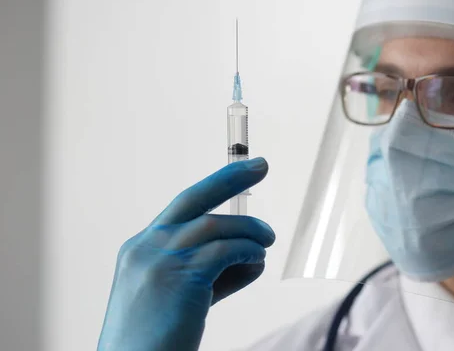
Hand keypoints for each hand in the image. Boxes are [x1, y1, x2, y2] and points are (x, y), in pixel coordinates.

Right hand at [97, 158, 274, 350]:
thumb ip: (212, 274)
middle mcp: (146, 247)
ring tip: (267, 240)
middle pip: (193, 199)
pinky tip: (258, 259)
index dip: (214, 189)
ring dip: (248, 230)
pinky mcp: (179, 277)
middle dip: (230, 178)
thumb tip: (253, 258)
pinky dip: (248, 251)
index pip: (183, 209)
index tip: (241, 175)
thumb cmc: (155, 340)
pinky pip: (224, 251)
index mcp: (140, 249)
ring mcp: (159, 259)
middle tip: (261, 165)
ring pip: (213, 226)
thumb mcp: (179, 298)